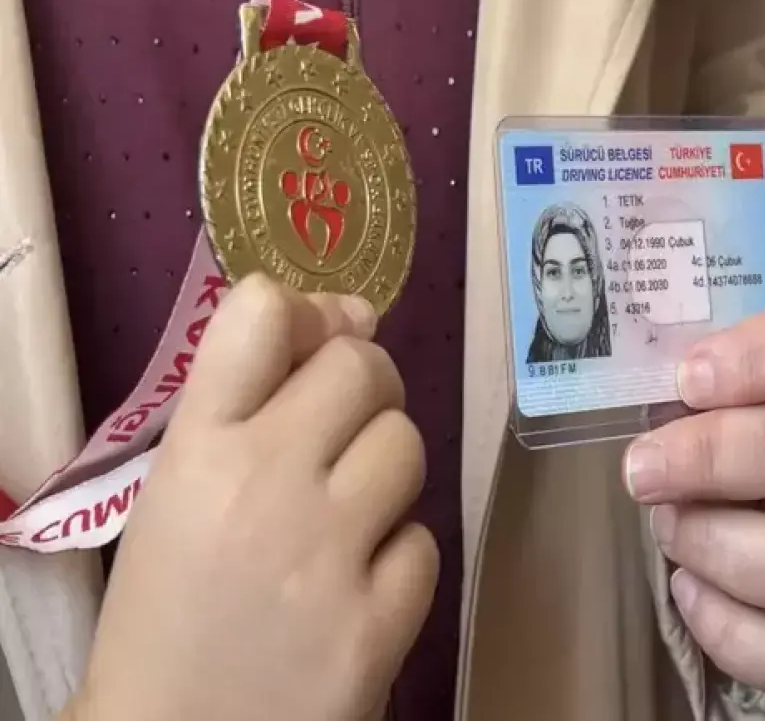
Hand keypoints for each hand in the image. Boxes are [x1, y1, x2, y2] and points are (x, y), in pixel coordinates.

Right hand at [71, 276, 437, 720]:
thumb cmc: (167, 608)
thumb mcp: (177, 490)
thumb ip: (250, 399)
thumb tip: (355, 314)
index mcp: (198, 451)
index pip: (264, 314)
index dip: (304, 313)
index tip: (310, 342)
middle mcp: (267, 484)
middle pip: (364, 367)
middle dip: (364, 384)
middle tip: (341, 428)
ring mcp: (327, 556)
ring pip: (407, 445)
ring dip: (384, 466)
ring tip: (344, 512)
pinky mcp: (378, 623)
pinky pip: (424, 541)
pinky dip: (397, 555)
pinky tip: (357, 583)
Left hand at [624, 293, 764, 697]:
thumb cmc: (746, 422)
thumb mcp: (731, 376)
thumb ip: (697, 366)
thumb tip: (629, 372)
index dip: (757, 359)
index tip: (687, 377)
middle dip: (709, 458)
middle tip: (640, 467)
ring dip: (713, 545)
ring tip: (667, 525)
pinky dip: (726, 628)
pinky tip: (688, 588)